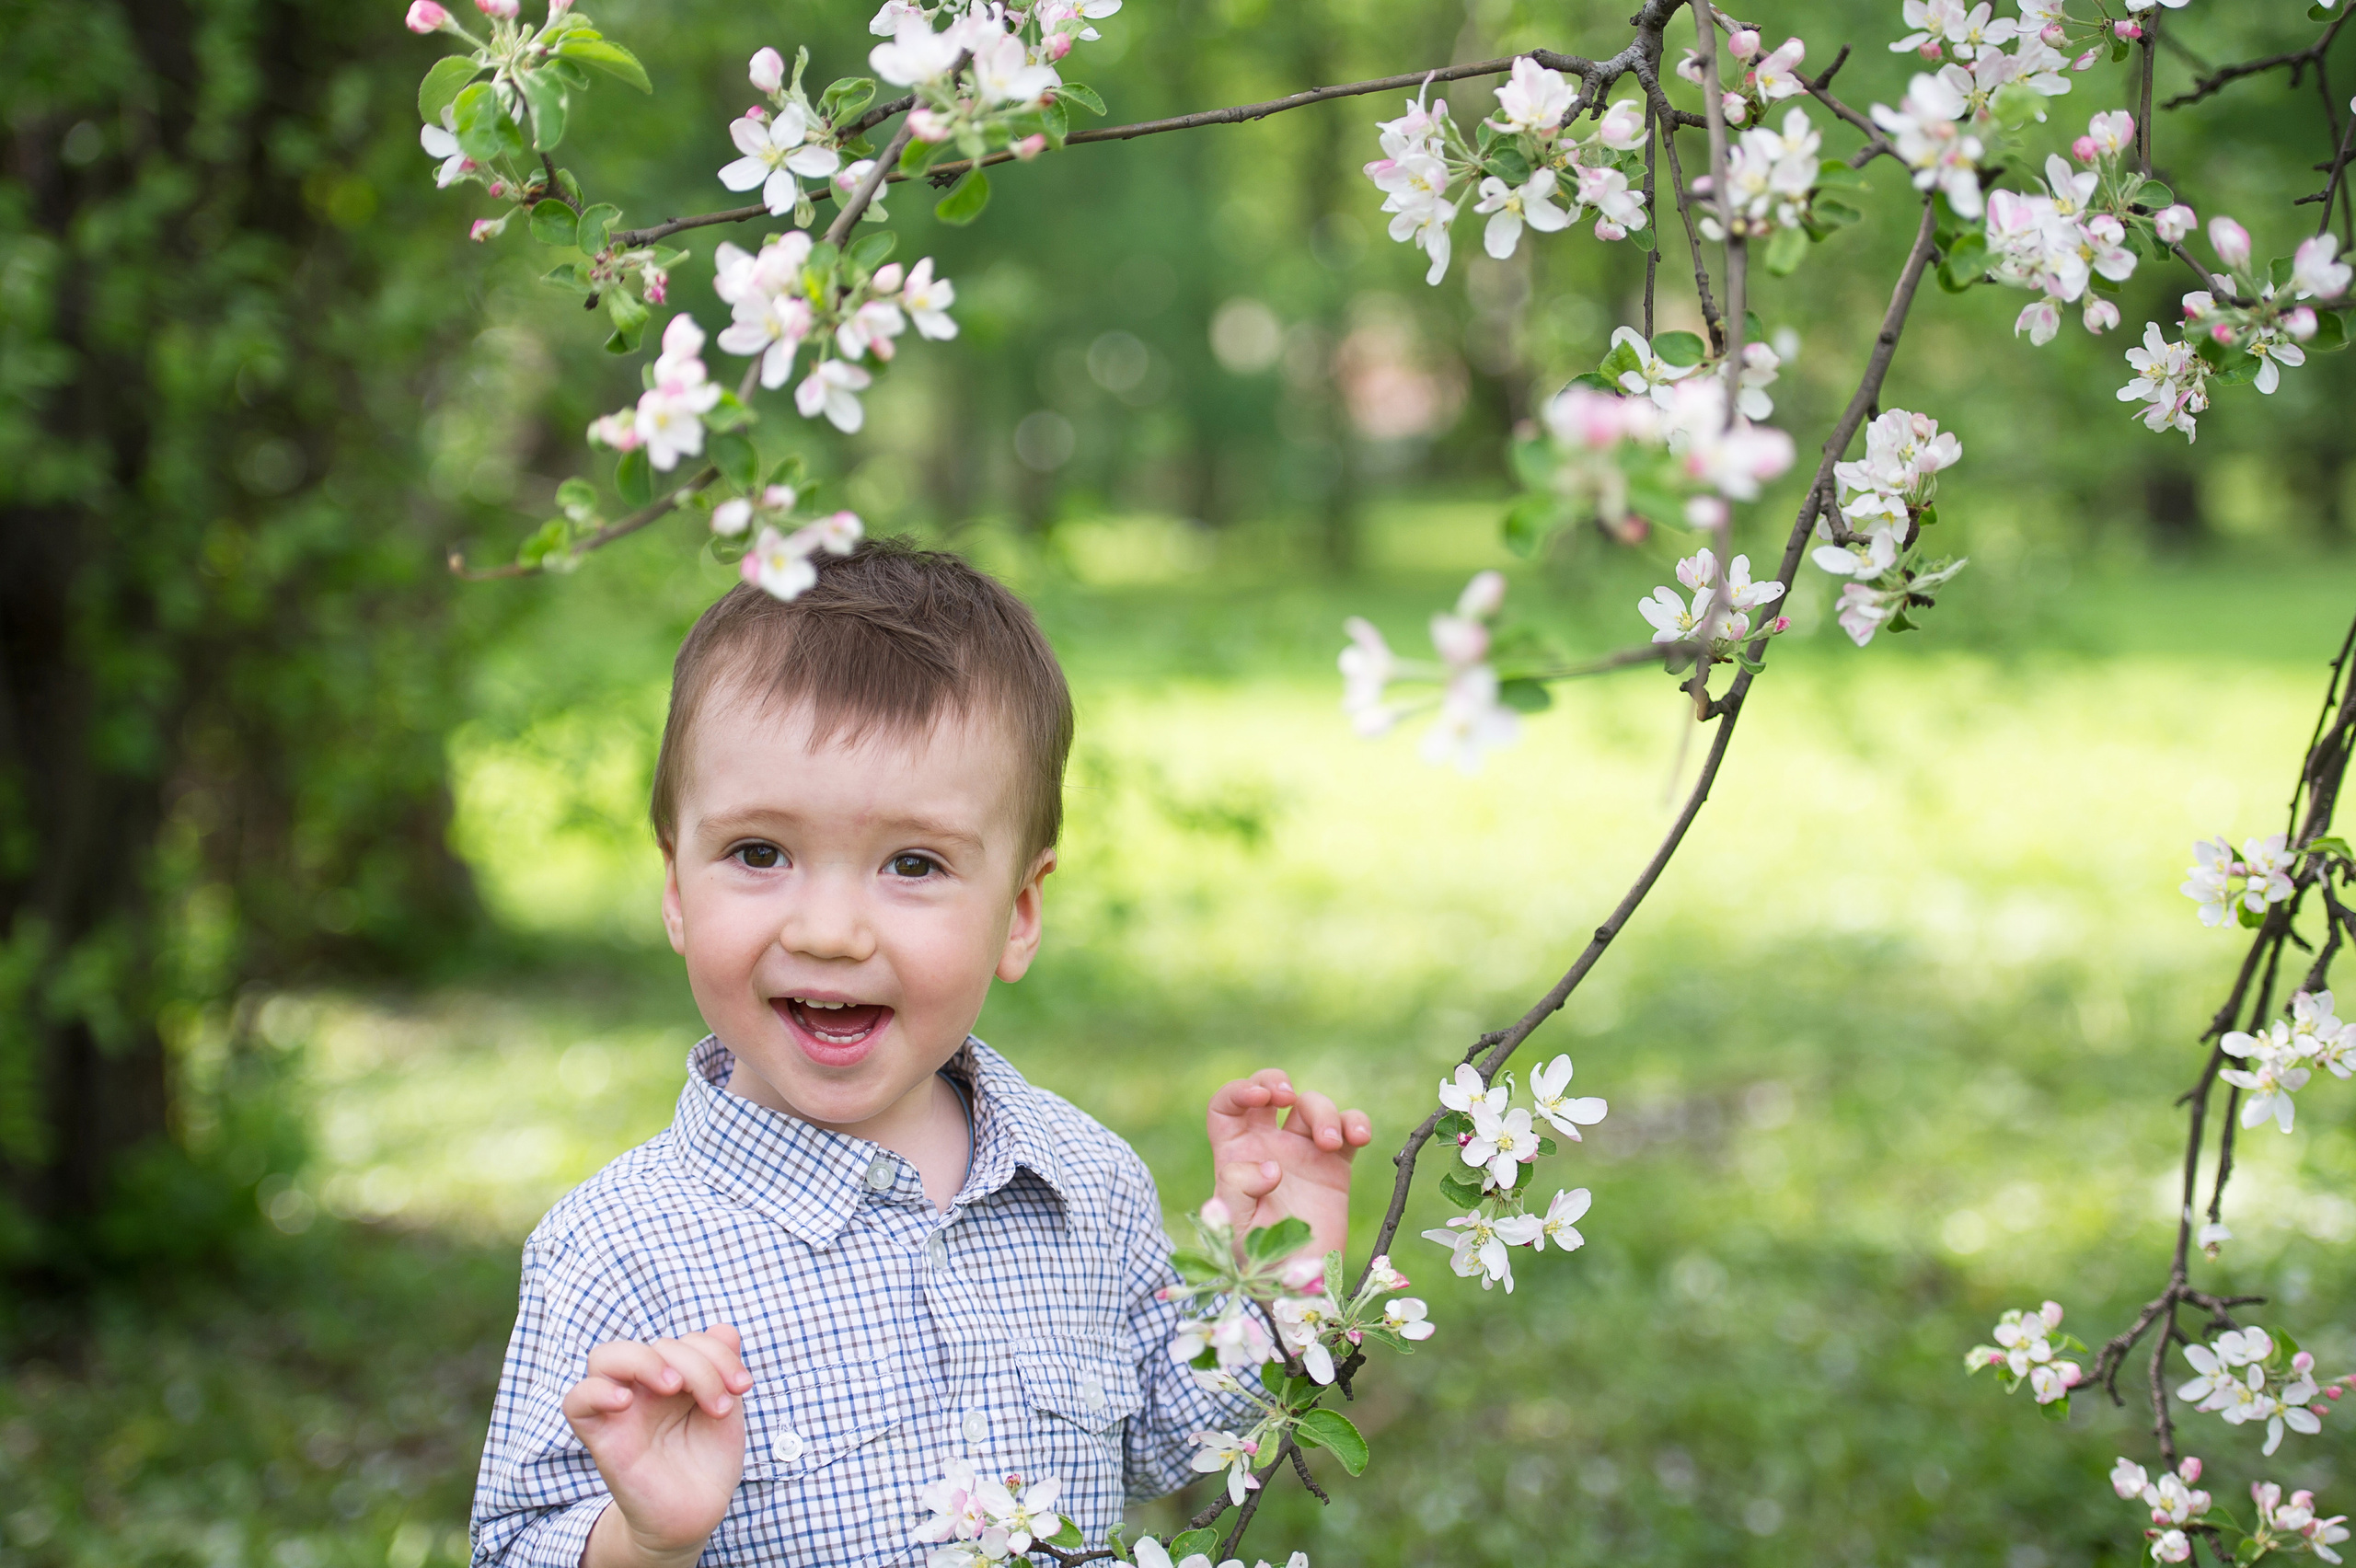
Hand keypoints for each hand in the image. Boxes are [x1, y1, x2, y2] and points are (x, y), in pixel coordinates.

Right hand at [565, 1324, 753, 1567]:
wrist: (696, 1511)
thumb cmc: (707, 1460)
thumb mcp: (724, 1408)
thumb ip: (722, 1367)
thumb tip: (724, 1328)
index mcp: (674, 1375)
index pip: (686, 1340)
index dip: (718, 1352)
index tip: (742, 1386)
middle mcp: (644, 1387)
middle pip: (656, 1346)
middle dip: (697, 1364)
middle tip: (719, 1403)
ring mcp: (620, 1409)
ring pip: (605, 1357)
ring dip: (645, 1361)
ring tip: (675, 1387)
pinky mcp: (602, 1437)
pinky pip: (576, 1402)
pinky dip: (596, 1392)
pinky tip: (625, 1401)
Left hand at [1207, 1068, 1372, 1268]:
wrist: (1299, 1287)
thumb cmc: (1257, 1259)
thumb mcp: (1234, 1226)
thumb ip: (1238, 1190)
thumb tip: (1270, 1167)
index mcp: (1236, 1155)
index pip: (1226, 1106)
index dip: (1238, 1090)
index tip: (1259, 1098)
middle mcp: (1268, 1146)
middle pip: (1268, 1091)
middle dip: (1276, 1081)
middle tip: (1287, 1097)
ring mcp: (1303, 1153)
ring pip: (1312, 1106)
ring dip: (1323, 1112)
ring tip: (1330, 1143)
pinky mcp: (1336, 1165)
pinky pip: (1348, 1128)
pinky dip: (1355, 1122)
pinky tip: (1359, 1138)